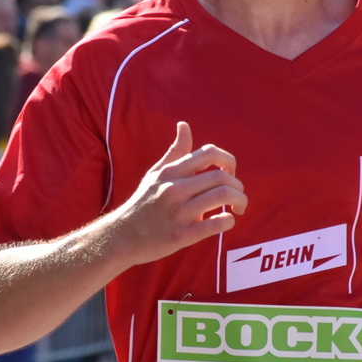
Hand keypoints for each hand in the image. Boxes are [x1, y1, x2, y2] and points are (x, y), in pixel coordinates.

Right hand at [109, 121, 246, 267]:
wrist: (122, 237)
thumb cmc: (143, 203)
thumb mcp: (156, 174)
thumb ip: (175, 151)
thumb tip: (184, 124)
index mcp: (171, 172)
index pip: (210, 153)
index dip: (229, 161)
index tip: (230, 174)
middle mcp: (174, 189)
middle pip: (221, 176)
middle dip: (238, 186)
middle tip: (238, 196)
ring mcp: (178, 212)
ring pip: (222, 197)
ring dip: (239, 201)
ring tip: (238, 209)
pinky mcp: (181, 235)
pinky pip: (215, 224)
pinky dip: (228, 221)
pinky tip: (226, 222)